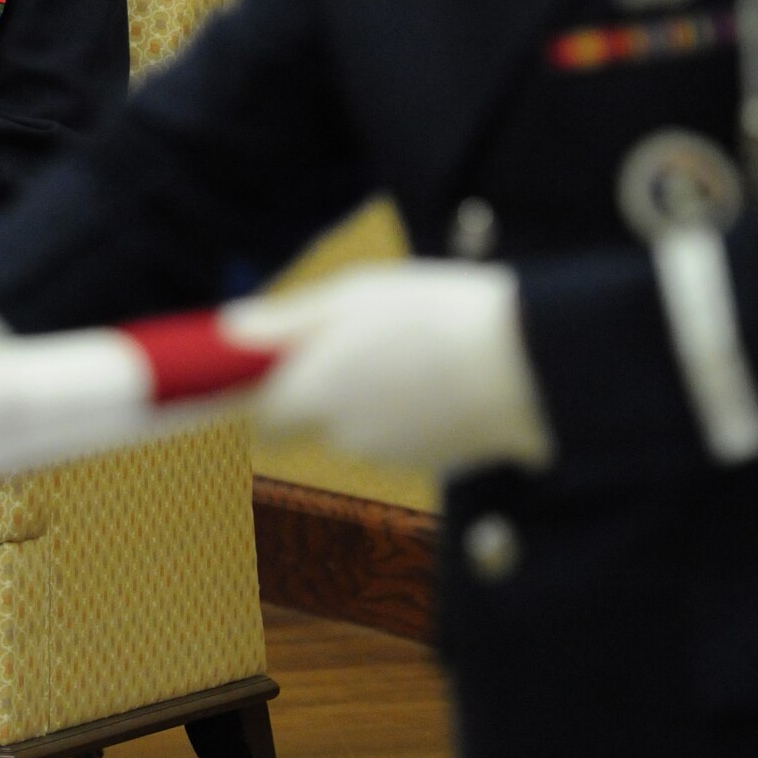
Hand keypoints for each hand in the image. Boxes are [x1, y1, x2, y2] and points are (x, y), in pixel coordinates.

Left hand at [236, 262, 553, 474]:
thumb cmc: (432, 314)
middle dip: (324, 393)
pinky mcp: (433, 461)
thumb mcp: (352, 296)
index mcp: (312, 394)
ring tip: (416, 347)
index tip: (277, 369)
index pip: (263, 418)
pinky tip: (444, 375)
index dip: (267, 394)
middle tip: (359, 345)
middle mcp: (342, 436)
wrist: (529, 362)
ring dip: (374, 397)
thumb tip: (228, 330)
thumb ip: (283, 321)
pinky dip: (413, 411)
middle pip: (313, 423)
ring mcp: (389, 454)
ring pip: (362, 427)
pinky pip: (404, 434)